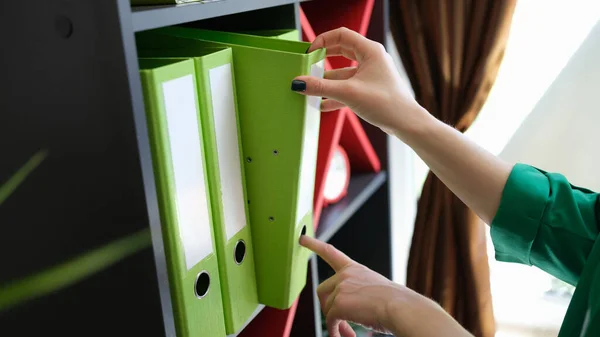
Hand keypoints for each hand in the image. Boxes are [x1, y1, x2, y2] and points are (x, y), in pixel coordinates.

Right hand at [292, 27, 430, 139]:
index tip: (310, 53)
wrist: (406, 123)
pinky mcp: (369, 90)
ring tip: (311, 90)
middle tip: (308, 66)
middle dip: (323, 60)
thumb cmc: (387, 103)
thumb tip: (298, 83)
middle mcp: (371, 59)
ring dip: (327, 81)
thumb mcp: (349, 93)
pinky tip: (322, 105)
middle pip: (341, 51)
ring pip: (343, 73)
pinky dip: (335, 95)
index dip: (323, 41)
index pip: (341, 35)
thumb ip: (321, 87)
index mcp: (370, 51)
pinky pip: (347, 88)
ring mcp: (370, 75)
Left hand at [300, 235, 472, 336]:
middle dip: (328, 308)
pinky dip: (335, 332)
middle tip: (341, 323)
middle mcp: (345, 274)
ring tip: (349, 334)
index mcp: (355, 269)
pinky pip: (330, 321)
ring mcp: (341, 287)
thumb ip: (359, 294)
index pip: (330, 252)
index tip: (302, 239)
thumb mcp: (376, 290)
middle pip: (322, 291)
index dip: (314, 244)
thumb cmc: (397, 303)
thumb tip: (351, 315)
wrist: (402, 308)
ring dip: (336, 323)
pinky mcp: (338, 303)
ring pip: (327, 308)